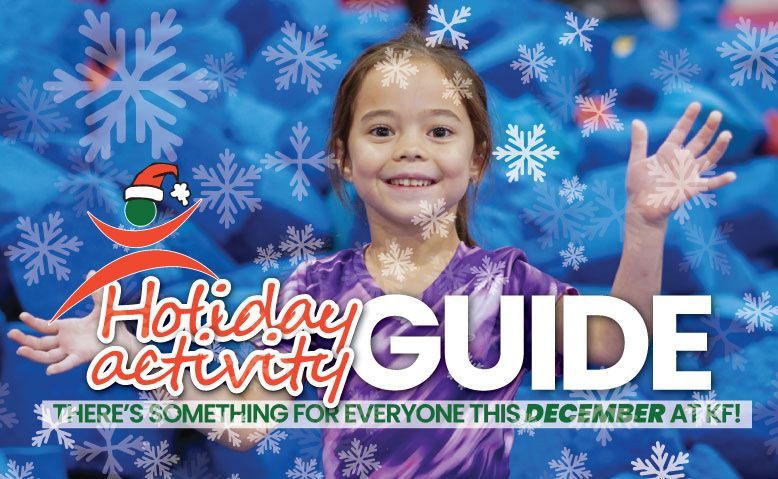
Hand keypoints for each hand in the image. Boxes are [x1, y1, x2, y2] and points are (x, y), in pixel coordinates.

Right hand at [7, 271, 105, 374]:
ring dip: (33, 354)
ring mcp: (71, 350)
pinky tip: (49, 371)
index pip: (44, 327)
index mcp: (67, 328)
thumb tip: (91, 272)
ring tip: (20, 350)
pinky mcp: (81, 357)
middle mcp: (65, 341)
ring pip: (47, 355)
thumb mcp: (103, 304)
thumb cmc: (111, 323)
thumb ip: (96, 289)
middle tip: (10, 334)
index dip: (32, 322)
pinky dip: (59, 368)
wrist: (124, 336)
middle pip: (40, 343)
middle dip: (24, 339)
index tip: (21, 316)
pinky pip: (68, 364)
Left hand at [625, 102, 736, 225]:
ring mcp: (689, 174)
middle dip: (708, 128)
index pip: (681, 132)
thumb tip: (637, 121)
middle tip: (717, 113)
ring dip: (719, 147)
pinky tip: (732, 176)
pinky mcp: (692, 188)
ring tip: (727, 134)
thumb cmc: (638, 186)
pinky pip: (710, 184)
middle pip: (699, 141)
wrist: (641, 208)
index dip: (688, 119)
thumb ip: (639, 142)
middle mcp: (682, 160)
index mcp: (668, 152)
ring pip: (709, 158)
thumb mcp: (636, 161)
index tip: (696, 104)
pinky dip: (721, 181)